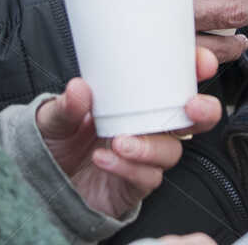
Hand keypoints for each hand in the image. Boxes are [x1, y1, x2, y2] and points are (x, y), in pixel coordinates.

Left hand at [36, 47, 224, 219]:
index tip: (201, 62)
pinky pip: (147, 177)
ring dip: (150, 146)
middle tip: (191, 106)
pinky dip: (128, 168)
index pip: (176, 81)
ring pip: (171, 151)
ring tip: (120, 141)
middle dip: (205, 111)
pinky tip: (105, 159)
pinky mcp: (135, 185)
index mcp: (137, 100)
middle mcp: (148, 127)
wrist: (42, 184)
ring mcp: (144, 158)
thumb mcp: (54, 117)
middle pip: (194, 120)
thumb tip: (79, 87)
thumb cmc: (58, 142)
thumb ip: (66, 105)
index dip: (196, 70)